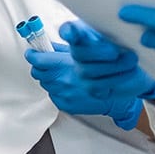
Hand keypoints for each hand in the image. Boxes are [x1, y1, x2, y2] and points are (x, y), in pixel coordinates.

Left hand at [25, 43, 142, 129]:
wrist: (122, 95)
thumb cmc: (110, 70)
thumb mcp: (88, 52)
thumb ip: (65, 50)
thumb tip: (49, 47)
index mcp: (68, 66)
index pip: (40, 60)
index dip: (34, 55)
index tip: (32, 51)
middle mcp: (65, 82)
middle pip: (39, 73)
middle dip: (41, 66)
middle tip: (46, 60)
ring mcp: (65, 96)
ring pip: (46, 84)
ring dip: (50, 77)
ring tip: (60, 72)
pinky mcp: (68, 106)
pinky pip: (54, 95)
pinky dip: (57, 89)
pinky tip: (68, 84)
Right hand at [62, 20, 154, 101]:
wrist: (138, 63)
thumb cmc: (126, 40)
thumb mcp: (121, 28)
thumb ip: (114, 24)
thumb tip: (118, 19)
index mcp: (83, 33)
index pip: (67, 31)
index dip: (67, 32)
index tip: (70, 33)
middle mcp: (79, 52)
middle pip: (79, 54)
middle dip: (98, 53)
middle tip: (116, 51)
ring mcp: (83, 71)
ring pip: (89, 72)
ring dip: (113, 66)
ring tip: (132, 59)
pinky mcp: (93, 87)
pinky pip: (100, 86)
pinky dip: (118, 78)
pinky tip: (131, 71)